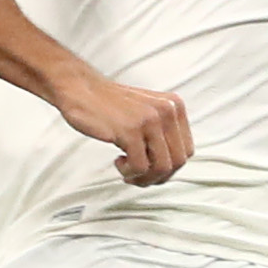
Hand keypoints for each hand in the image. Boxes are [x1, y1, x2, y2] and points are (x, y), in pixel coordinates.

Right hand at [49, 67, 191, 186]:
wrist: (81, 89)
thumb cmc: (109, 104)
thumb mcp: (147, 110)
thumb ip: (163, 130)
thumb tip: (170, 164)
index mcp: (174, 106)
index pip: (186, 151)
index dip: (169, 168)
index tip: (151, 170)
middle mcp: (167, 111)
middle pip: (176, 162)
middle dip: (157, 177)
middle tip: (138, 176)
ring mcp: (150, 121)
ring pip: (161, 168)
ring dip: (143, 178)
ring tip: (127, 171)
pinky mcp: (131, 131)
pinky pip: (139, 167)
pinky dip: (128, 172)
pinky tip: (118, 161)